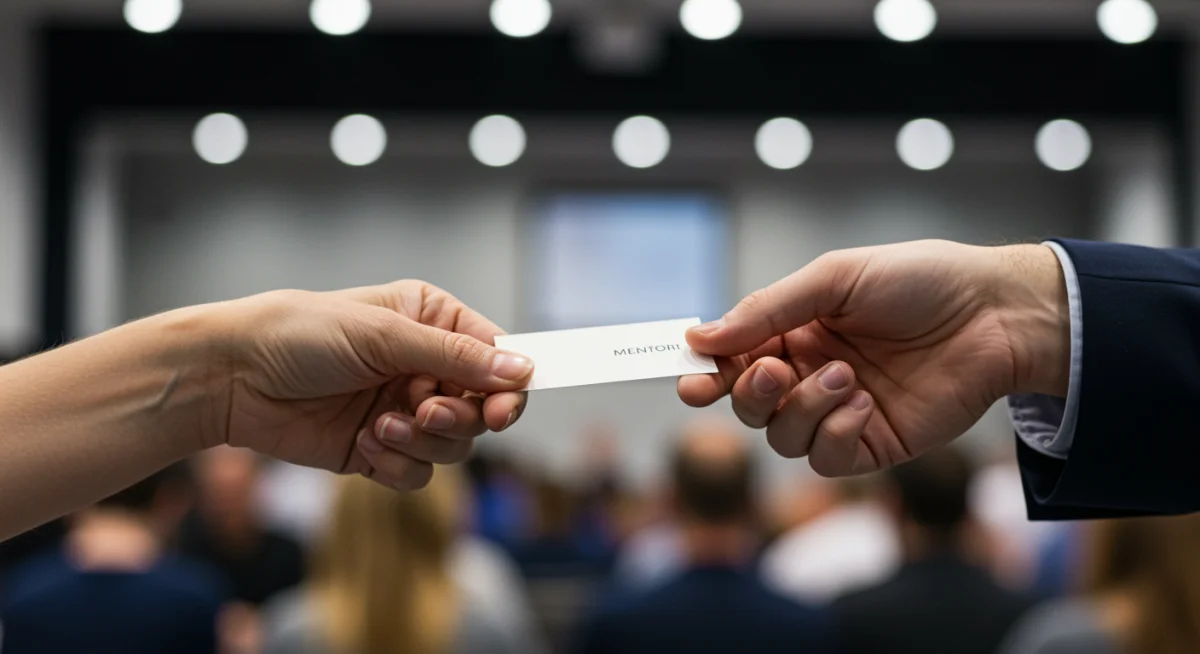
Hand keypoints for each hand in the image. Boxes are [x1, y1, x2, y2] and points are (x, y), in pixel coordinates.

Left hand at [217, 280, 531, 489]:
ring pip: (453, 446)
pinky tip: (363, 443)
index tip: (501, 411)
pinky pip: (417, 472)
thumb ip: (456, 357)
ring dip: (422, 442)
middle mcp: (424, 366)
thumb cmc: (299, 334)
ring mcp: (403, 409)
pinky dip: (396, 464)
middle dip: (456, 418)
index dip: (507, 388)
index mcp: (432, 323)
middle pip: (481, 410)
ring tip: (381, 427)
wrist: (231, 378)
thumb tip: (521, 369)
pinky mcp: (379, 449)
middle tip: (424, 410)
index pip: (496, 357)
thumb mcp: (384, 336)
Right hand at [678, 240, 1068, 476]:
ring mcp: (840, 412)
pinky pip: (826, 460)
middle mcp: (810, 374)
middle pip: (749, 406)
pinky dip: (834, 434)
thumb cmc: (920, 281)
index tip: (690, 379)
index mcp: (796, 332)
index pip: (733, 360)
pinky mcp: (873, 444)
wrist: (996, 313)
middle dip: (750, 393)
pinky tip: (864, 404)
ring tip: (845, 377)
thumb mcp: (835, 278)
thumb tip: (701, 336)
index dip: (706, 373)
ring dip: (802, 410)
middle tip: (774, 370)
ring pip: (782, 438)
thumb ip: (767, 310)